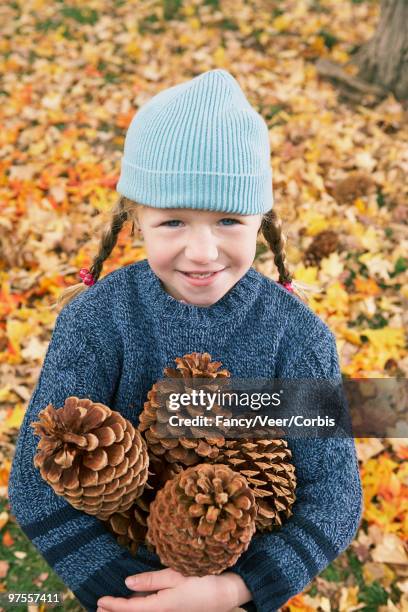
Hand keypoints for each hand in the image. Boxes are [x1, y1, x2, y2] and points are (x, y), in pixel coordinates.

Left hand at [97, 568, 251, 611]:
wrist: (227, 593)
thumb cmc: (202, 580)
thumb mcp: (176, 575)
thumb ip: (151, 580)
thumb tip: (128, 582)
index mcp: (161, 607)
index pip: (131, 609)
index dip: (114, 606)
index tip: (99, 601)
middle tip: (98, 609)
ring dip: (127, 609)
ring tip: (110, 606)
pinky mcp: (174, 610)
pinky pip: (151, 610)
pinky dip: (139, 607)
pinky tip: (135, 600)